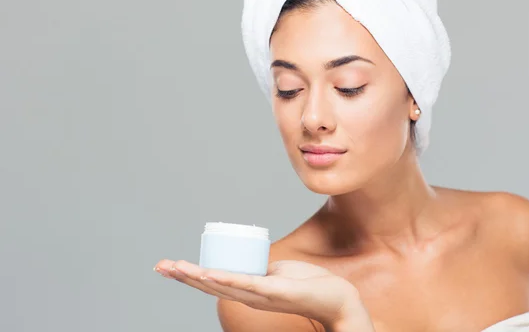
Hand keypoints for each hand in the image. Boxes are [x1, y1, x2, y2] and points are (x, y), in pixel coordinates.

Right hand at [154, 259, 373, 330]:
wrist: (337, 298)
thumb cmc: (310, 284)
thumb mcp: (278, 273)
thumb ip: (263, 271)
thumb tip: (253, 263)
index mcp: (248, 290)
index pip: (213, 283)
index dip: (190, 275)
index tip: (169, 265)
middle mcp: (249, 296)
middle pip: (210, 286)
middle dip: (183, 276)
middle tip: (160, 265)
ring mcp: (260, 295)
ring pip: (223, 285)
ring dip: (197, 276)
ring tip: (175, 267)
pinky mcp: (275, 292)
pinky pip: (247, 284)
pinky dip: (226, 279)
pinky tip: (209, 274)